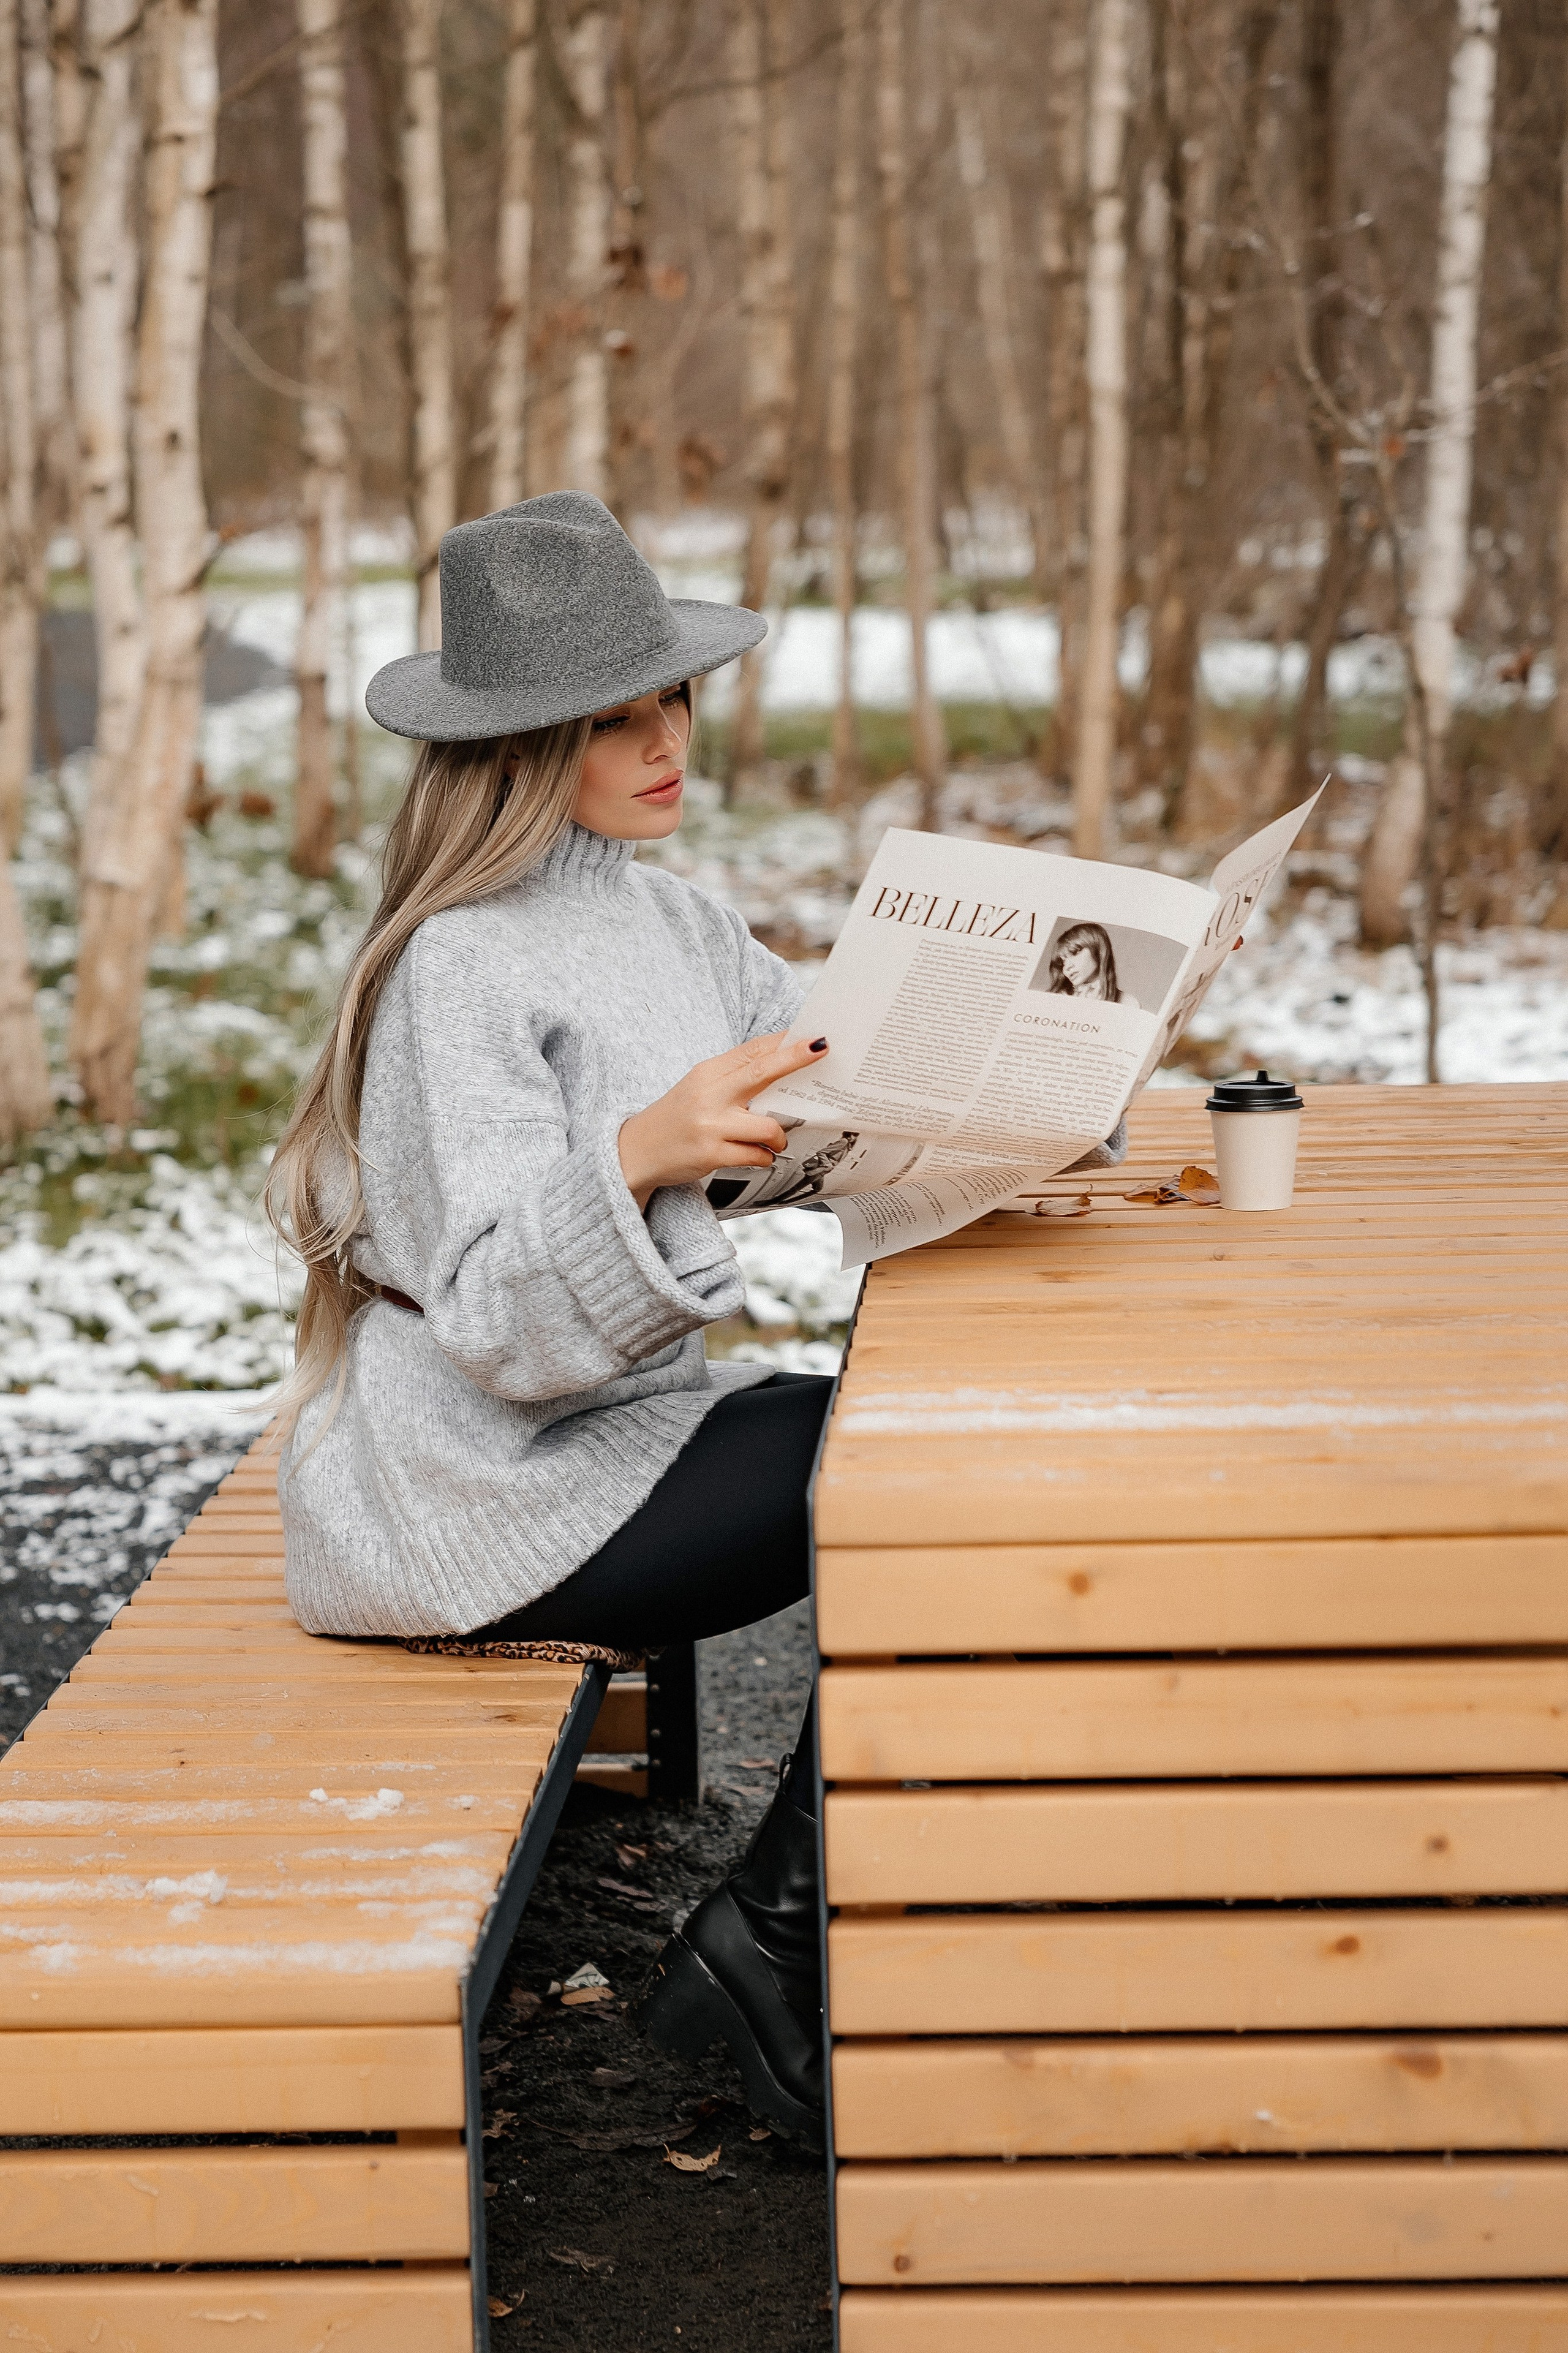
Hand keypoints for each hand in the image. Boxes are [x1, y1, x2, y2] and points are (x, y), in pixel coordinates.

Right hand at [618, 1031, 828, 1211]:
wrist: (635, 1151)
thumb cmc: (677, 1118)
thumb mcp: (700, 1087)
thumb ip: (735, 1076)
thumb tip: (781, 1062)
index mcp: (708, 1072)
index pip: (752, 1050)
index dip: (786, 1042)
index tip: (814, 1037)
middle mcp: (709, 1094)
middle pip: (761, 1071)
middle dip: (795, 1059)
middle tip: (822, 1049)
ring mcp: (710, 1124)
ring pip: (768, 1125)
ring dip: (780, 1136)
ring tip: (774, 1140)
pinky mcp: (710, 1154)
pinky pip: (756, 1155)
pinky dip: (764, 1156)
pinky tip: (758, 1156)